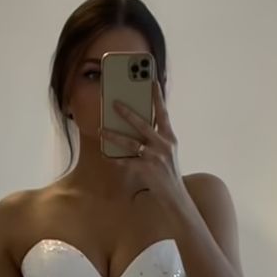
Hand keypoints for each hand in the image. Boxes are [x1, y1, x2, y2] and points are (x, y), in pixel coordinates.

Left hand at [98, 81, 186, 210]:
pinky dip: (115, 158)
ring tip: (101, 129)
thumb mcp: (168, 152)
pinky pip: (127, 161)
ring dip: (114, 135)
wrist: (175, 196)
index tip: (152, 81)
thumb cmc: (168, 172)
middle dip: (127, 113)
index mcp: (169, 138)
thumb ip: (157, 138)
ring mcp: (155, 157)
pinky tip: (105, 154)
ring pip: (131, 143)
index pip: (163, 113)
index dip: (158, 97)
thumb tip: (138, 125)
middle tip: (114, 103)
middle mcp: (163, 145)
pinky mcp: (147, 170)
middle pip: (143, 124)